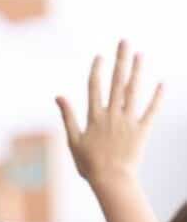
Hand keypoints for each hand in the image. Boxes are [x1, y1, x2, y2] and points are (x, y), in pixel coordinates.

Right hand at [56, 40, 162, 187]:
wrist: (111, 180)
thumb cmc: (89, 164)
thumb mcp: (73, 141)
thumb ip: (68, 116)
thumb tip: (59, 96)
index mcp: (94, 118)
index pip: (95, 88)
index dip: (97, 70)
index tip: (100, 56)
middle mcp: (112, 115)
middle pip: (117, 82)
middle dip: (121, 60)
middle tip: (125, 42)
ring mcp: (128, 121)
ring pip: (134, 91)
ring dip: (138, 71)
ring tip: (141, 55)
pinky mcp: (142, 130)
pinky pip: (151, 110)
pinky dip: (158, 96)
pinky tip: (162, 83)